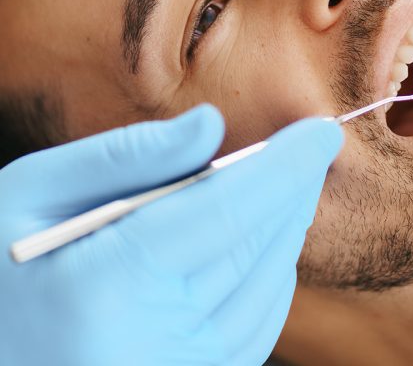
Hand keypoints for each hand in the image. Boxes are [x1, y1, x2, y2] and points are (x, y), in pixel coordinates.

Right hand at [0, 104, 342, 365]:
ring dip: (290, 224)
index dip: (285, 165)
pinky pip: (258, 323)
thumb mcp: (33, 193)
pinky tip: (269, 236)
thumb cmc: (3, 268)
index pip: (226, 210)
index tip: (323, 131)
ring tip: (293, 182)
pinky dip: (274, 269)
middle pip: (256, 245)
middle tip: (314, 146)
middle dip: (295, 187)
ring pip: (269, 285)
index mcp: (107, 286)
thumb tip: (211, 126)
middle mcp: (153, 343)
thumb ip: (126, 155)